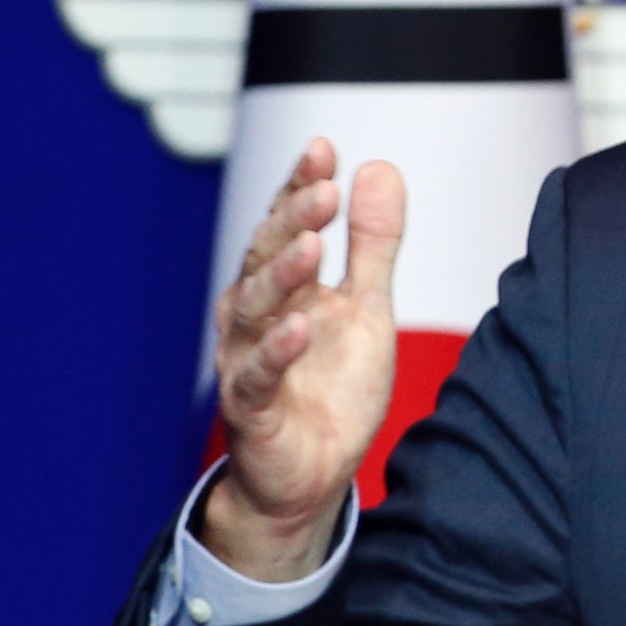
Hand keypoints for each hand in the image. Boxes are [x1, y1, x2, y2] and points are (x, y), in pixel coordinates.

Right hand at [202, 139, 406, 580]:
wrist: (312, 476)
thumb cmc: (332, 387)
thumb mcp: (366, 308)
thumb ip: (373, 244)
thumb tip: (379, 166)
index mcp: (284, 287)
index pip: (286, 225)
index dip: (300, 187)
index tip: (323, 148)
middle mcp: (255, 316)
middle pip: (266, 257)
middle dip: (292, 219)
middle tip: (323, 190)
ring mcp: (246, 360)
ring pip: (252, 309)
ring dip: (281, 274)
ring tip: (311, 243)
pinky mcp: (250, 409)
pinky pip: (256, 376)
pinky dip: (275, 351)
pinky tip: (298, 326)